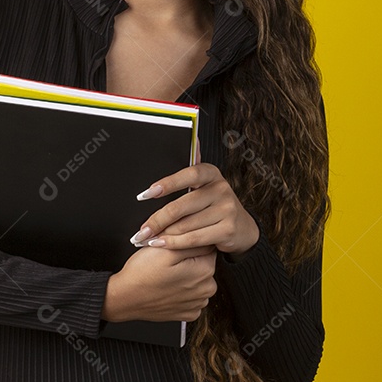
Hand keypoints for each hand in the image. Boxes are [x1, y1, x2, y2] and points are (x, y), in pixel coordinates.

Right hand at [102, 245, 217, 321]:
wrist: (125, 298)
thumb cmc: (141, 273)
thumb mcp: (165, 248)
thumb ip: (191, 241)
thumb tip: (205, 236)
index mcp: (204, 270)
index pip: (208, 247)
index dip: (189, 244)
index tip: (175, 248)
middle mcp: (206, 289)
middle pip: (204, 264)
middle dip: (189, 260)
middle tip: (168, 262)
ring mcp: (198, 303)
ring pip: (198, 281)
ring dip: (186, 276)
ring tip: (166, 276)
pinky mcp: (189, 313)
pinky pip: (192, 296)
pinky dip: (182, 292)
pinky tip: (168, 288)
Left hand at [130, 139, 259, 255]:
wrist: (242, 229)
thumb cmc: (215, 205)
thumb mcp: (206, 185)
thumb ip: (194, 167)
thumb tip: (193, 137)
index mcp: (212, 173)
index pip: (189, 174)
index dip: (167, 183)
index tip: (145, 194)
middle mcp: (222, 189)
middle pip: (182, 205)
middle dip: (157, 219)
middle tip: (139, 230)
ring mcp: (227, 209)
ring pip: (185, 225)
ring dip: (162, 235)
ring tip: (145, 239)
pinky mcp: (228, 229)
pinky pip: (194, 238)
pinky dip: (174, 244)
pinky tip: (161, 244)